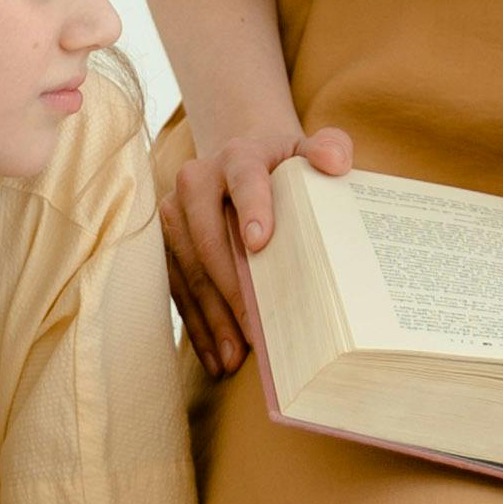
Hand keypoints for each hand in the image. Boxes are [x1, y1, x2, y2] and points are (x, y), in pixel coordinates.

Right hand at [157, 119, 353, 372]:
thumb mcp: (307, 149)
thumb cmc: (282, 165)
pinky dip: (197, 324)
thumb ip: (330, 147)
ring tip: (234, 356)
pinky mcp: (167, 244)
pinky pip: (177, 287)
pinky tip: (215, 356)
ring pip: (189, 269)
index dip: (252, 208)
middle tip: (255, 328)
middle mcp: (197, 180)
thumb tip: (334, 163)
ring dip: (211, 316)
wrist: (241, 162)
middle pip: (208, 237)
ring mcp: (175, 214)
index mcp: (238, 155)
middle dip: (230, 287)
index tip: (260, 243)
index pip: (245, 179)